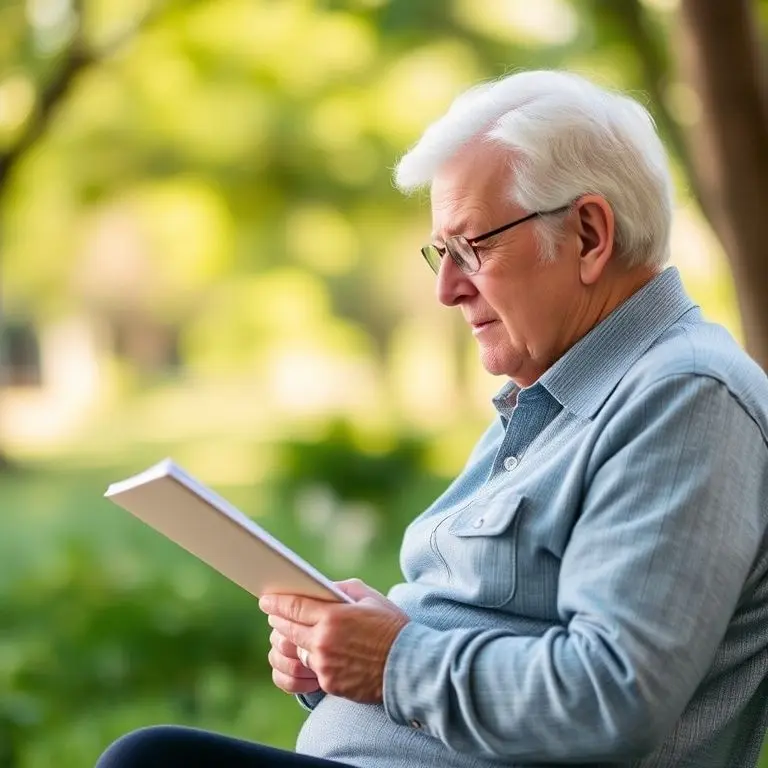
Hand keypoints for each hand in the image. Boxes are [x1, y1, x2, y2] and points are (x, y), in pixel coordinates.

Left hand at [259, 579, 409, 703]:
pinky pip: (313, 669)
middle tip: (274, 613)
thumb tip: (326, 588)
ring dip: (294, 641)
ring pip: (298, 651)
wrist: (410, 668)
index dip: (277, 602)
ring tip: (295, 633)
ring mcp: (324, 666)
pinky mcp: (329, 684)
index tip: (265, 599)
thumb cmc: (393, 629)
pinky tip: (320, 652)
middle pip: (289, 629)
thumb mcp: (372, 599)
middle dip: (279, 620)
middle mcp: (323, 642)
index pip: (294, 607)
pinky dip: (314, 659)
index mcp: (333, 617)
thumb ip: (345, 589)